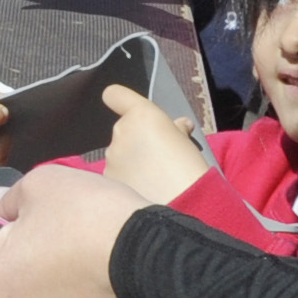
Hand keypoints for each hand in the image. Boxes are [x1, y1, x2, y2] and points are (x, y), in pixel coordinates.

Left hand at [99, 85, 209, 203]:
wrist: (182, 202)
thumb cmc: (189, 167)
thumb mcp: (186, 141)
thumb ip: (175, 129)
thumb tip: (180, 124)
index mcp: (141, 115)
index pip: (114, 95)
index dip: (120, 101)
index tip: (128, 110)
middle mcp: (121, 131)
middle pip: (124, 130)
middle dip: (136, 141)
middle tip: (159, 157)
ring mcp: (111, 156)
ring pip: (119, 154)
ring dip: (131, 162)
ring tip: (154, 178)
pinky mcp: (107, 178)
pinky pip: (116, 174)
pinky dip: (126, 179)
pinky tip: (143, 190)